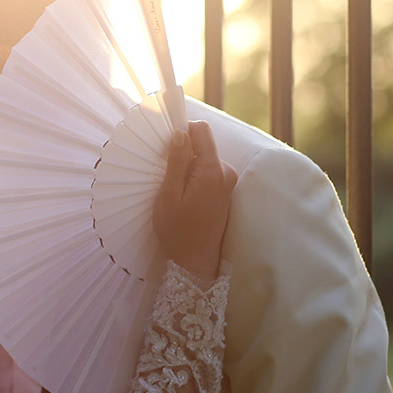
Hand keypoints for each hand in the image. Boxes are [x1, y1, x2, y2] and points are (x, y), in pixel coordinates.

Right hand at [153, 121, 236, 280]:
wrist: (195, 260)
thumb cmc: (177, 231)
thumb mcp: (168, 195)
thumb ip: (176, 161)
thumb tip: (180, 133)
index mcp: (212, 171)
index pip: (201, 131)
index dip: (182, 131)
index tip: (165, 144)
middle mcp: (226, 173)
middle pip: (203, 143)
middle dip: (183, 151)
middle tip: (165, 174)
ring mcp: (228, 182)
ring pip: (204, 157)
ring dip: (188, 165)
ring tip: (173, 189)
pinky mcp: (225, 190)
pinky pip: (208, 170)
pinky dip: (194, 175)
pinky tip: (183, 195)